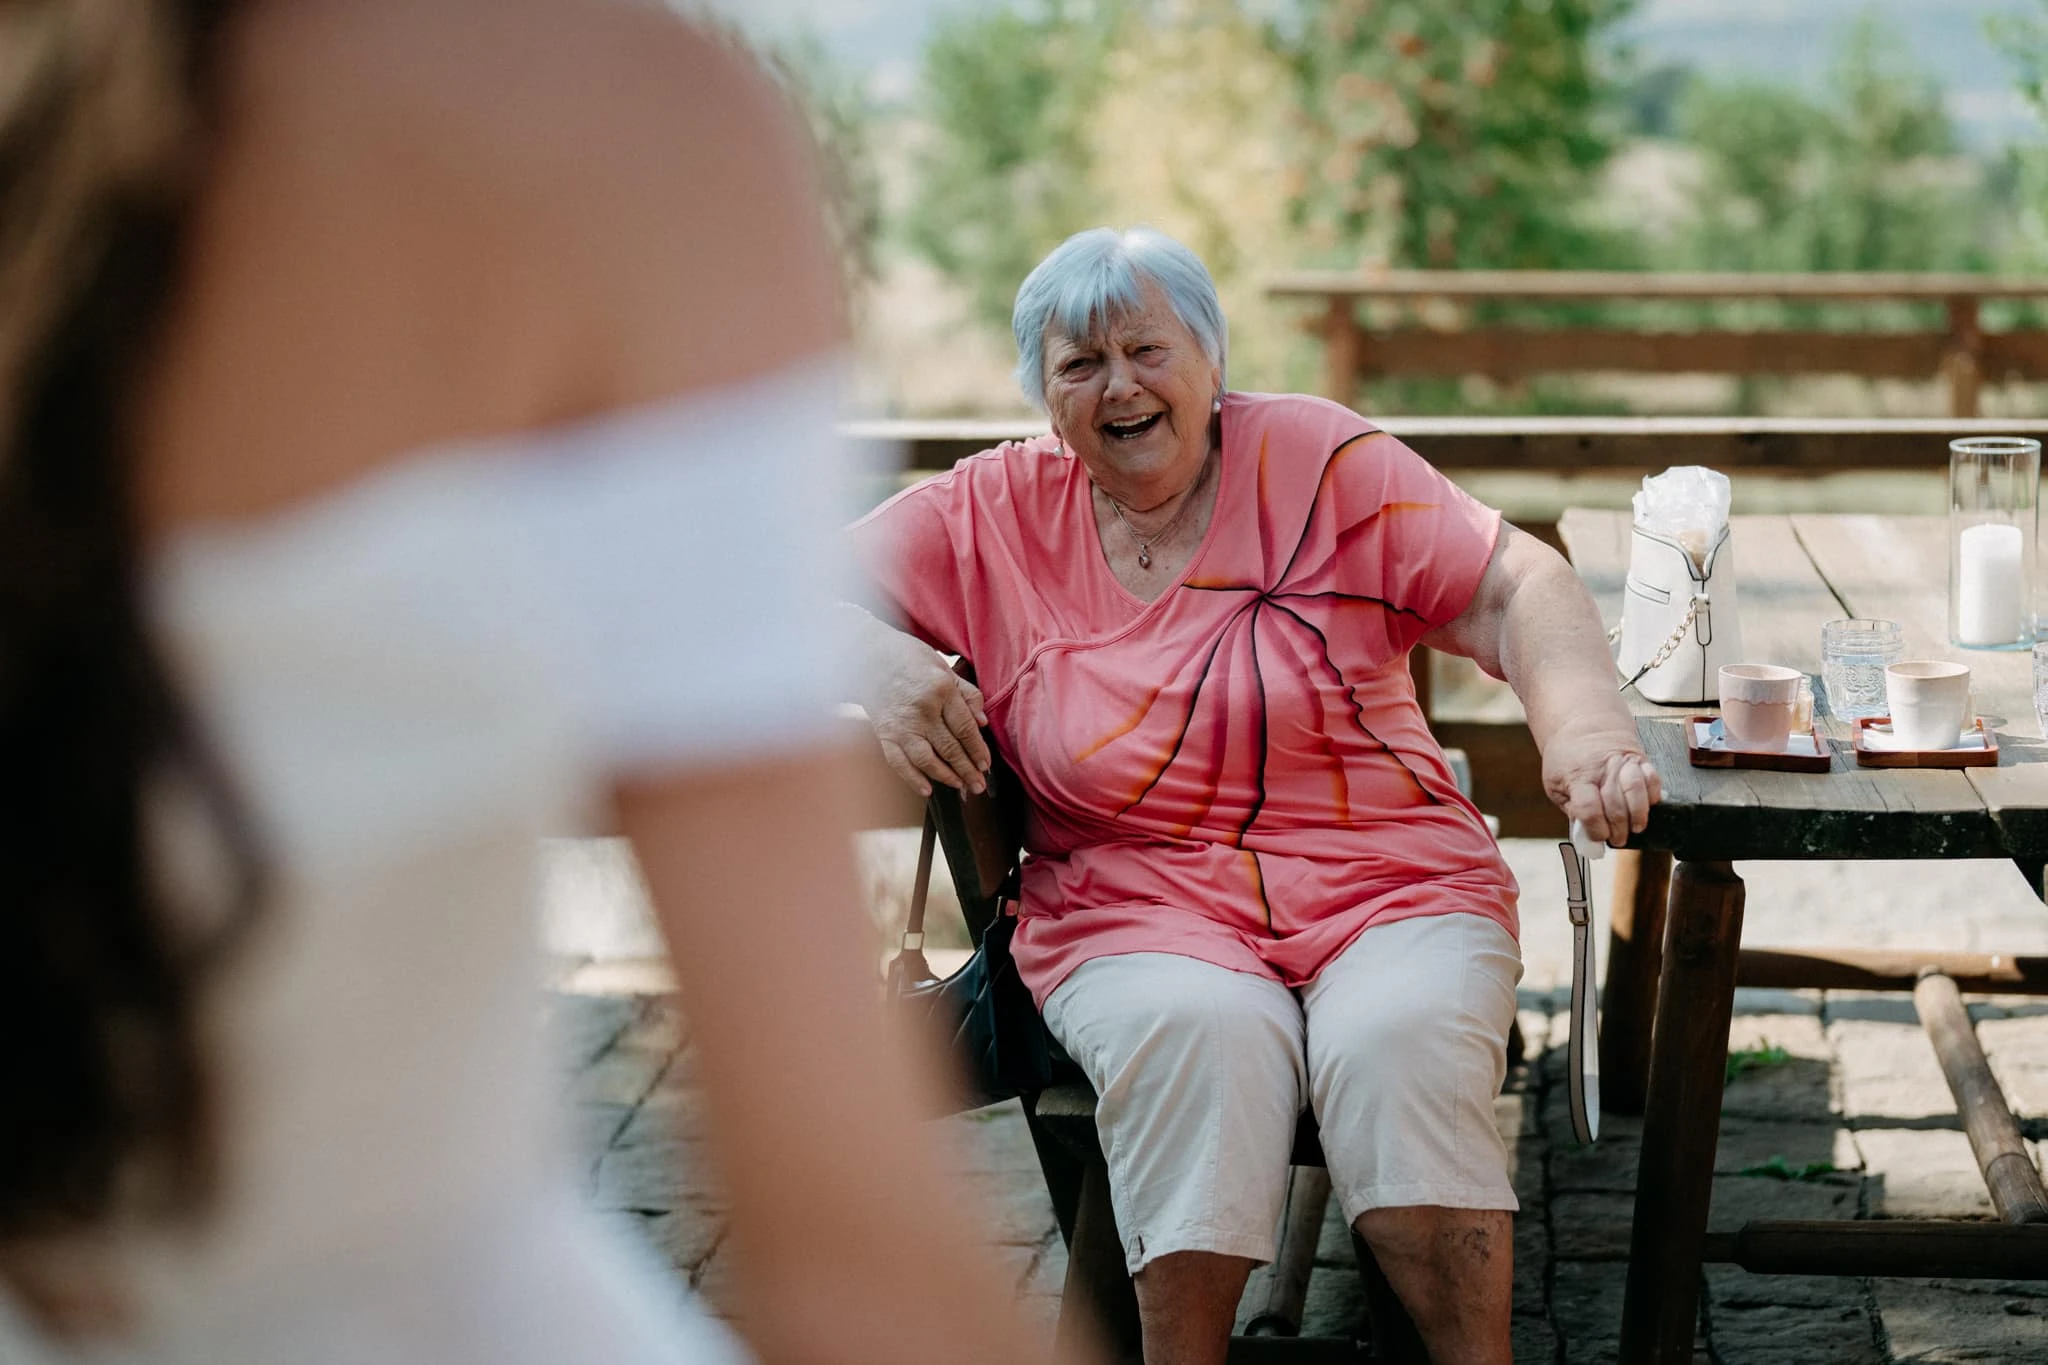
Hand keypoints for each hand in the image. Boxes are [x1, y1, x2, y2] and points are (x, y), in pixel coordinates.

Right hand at [854, 616, 991, 796]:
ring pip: (928, 759)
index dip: (978, 750)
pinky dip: (913, 778)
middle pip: (950, 748)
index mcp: (942, 690)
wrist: (864, 654)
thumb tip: (982, 722)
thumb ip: (966, 694)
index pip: (966, 728)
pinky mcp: (884, 733)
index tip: (986, 765)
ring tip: (960, 786)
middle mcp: (923, 709)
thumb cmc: (908, 657)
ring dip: (946, 777)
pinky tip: (927, 789)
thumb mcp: (943, 667)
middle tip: (978, 785)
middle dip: (967, 770)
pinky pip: (899, 762)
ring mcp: (901, 724)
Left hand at [1541, 728, 1660, 847]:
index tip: (1598, 837)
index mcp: (1577, 777)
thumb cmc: (1568, 759)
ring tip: (1636, 827)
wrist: (1584, 726)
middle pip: (1615, 804)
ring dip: (1639, 814)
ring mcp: (1623, 763)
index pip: (1589, 809)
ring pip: (1636, 790)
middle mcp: (1602, 769)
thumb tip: (1586, 832)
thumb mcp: (1555, 783)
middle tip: (1618, 839)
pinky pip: (1653, 778)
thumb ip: (1571, 808)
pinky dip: (1653, 795)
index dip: (1596, 829)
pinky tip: (1648, 805)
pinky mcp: (1640, 760)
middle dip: (1618, 829)